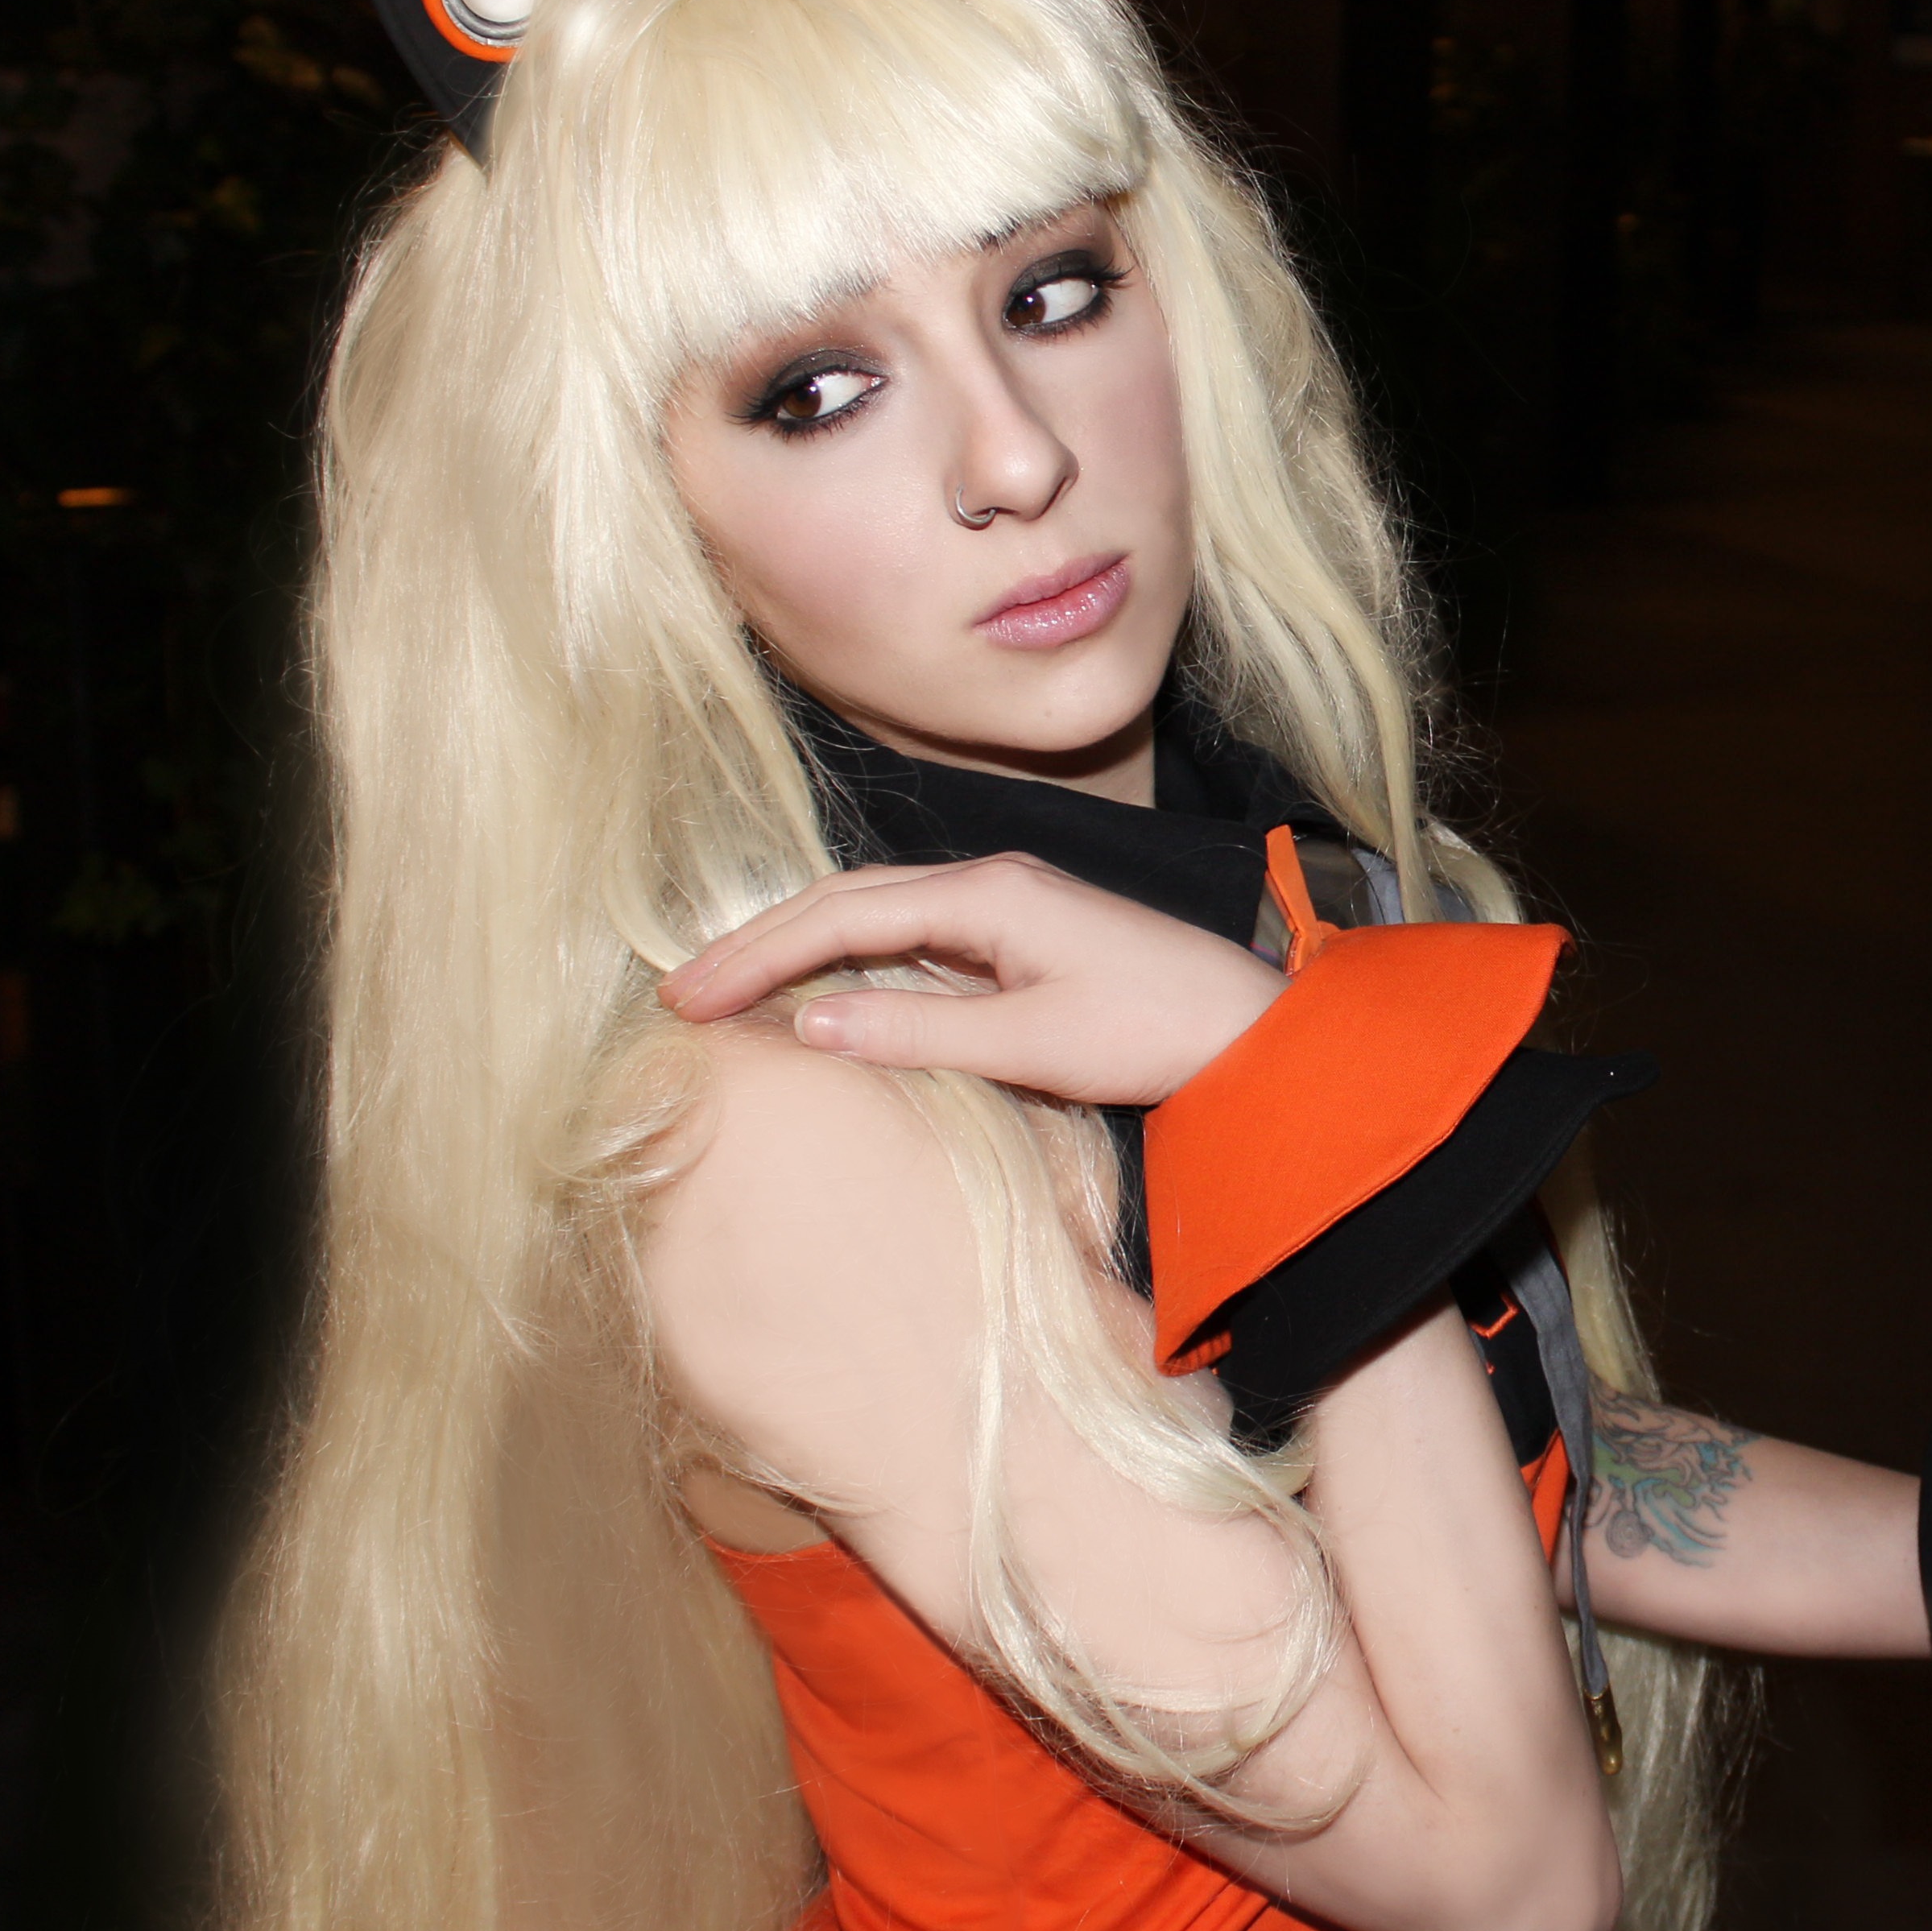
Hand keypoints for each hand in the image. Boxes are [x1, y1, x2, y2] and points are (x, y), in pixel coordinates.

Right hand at [658, 855, 1288, 1104]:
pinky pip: (913, 938)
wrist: (1249, 1029)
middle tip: (682, 993)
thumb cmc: (1154, 1032)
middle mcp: (989, 884)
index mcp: (986, 895)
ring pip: (875, 914)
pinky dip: (851, 959)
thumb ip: (917, 1031)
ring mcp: (1006, 907)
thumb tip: (809, 1025)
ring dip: (800, 946)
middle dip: (759, 943)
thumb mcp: (1030, 1046)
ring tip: (729, 990)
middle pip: (845, 901)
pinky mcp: (1021, 936)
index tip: (689, 998)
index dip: (757, 955)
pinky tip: (821, 993)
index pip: (840, 917)